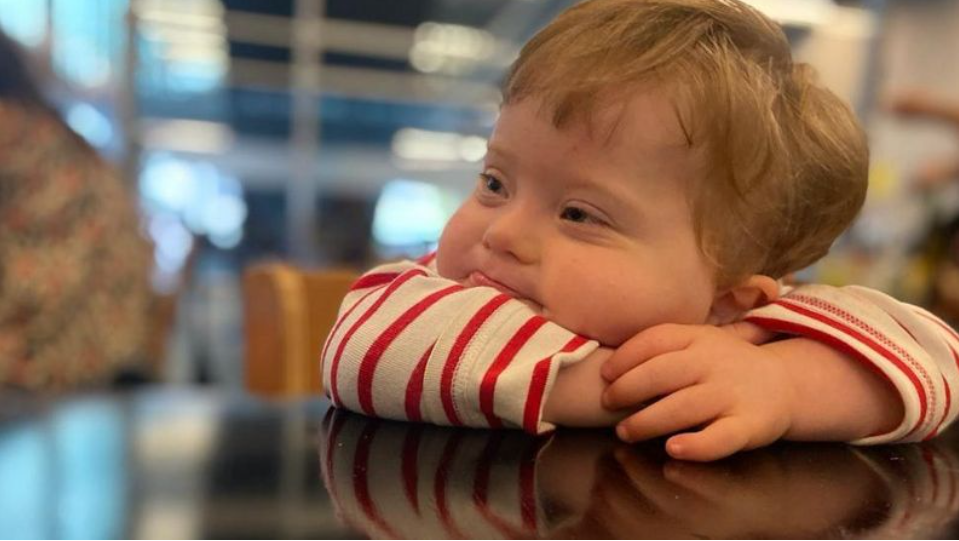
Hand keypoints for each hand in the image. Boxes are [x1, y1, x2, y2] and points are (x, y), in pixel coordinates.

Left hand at [600, 322, 792, 461]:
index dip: (624, 358)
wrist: (782, 384)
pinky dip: (696, 445)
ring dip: (648, 421)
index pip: (655, 340)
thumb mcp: (695, 344)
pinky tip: (673, 448)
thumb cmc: (721, 365)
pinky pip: (720, 437)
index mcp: (698, 337)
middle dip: (628, 389)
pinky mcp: (749, 425)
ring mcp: (732, 393)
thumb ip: (660, 350)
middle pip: (663, 373)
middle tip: (607, 404)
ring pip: (684, 407)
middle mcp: (714, 362)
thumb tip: (607, 368)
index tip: (604, 375)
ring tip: (625, 431)